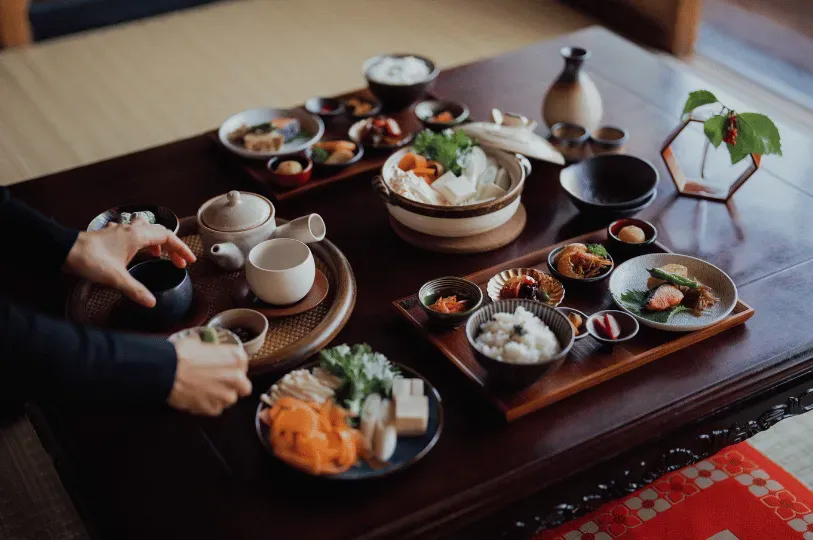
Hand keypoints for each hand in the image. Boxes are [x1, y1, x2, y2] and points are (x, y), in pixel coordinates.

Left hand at [65, 217, 195, 306]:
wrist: (64, 250)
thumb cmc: (89, 258)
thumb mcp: (116, 278)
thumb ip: (136, 290)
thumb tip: (151, 302)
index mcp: (137, 236)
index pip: (168, 237)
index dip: (181, 248)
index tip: (189, 260)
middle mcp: (130, 229)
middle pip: (159, 232)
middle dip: (171, 246)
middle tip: (177, 261)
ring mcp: (118, 230)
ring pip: (144, 229)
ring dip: (155, 240)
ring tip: (158, 253)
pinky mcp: (108, 235)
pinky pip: (129, 232)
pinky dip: (137, 240)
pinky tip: (133, 249)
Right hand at [169, 338, 251, 415]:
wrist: (166, 371)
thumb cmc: (181, 354)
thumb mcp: (198, 342)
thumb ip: (208, 348)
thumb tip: (201, 345)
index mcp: (236, 358)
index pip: (243, 366)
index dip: (233, 368)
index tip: (224, 369)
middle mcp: (237, 377)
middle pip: (243, 386)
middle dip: (233, 386)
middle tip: (219, 383)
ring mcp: (226, 395)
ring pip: (229, 399)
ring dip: (220, 397)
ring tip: (205, 391)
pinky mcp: (213, 408)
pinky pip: (215, 409)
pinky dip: (207, 405)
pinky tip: (197, 398)